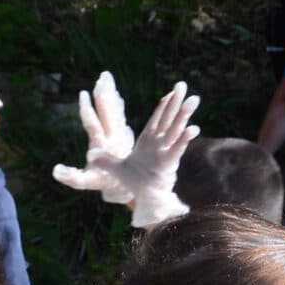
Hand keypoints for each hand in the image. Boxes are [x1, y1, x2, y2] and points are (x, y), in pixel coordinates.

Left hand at [51, 74, 201, 227]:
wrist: (145, 199)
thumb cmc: (135, 182)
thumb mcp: (116, 169)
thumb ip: (106, 160)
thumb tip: (90, 155)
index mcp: (148, 141)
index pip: (157, 118)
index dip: (164, 105)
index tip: (172, 91)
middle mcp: (159, 144)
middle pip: (168, 119)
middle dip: (176, 102)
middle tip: (184, 85)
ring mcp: (165, 152)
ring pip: (175, 129)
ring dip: (184, 115)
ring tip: (194, 100)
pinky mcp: (168, 163)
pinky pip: (177, 149)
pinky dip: (184, 139)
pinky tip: (193, 128)